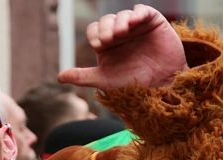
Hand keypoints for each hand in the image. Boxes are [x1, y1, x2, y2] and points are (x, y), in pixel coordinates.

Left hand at [58, 4, 186, 90]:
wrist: (163, 86)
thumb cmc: (134, 84)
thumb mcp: (106, 80)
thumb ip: (83, 76)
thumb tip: (59, 76)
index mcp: (107, 44)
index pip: (95, 31)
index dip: (95, 34)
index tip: (98, 45)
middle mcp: (120, 33)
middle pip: (107, 21)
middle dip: (106, 28)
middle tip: (108, 40)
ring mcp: (136, 26)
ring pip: (123, 15)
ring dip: (120, 22)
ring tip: (121, 33)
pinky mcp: (152, 22)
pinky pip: (142, 11)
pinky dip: (137, 13)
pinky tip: (135, 21)